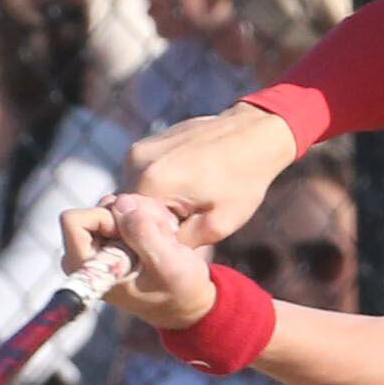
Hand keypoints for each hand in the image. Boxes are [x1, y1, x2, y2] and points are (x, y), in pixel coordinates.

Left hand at [62, 193, 218, 332]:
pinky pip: (127, 208)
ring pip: (116, 204)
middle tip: (159, 235)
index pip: (74, 221)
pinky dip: (148, 215)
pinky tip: (163, 235)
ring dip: (144, 214)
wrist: (186, 302)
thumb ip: (143, 233)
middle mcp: (87, 253)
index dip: (105, 218)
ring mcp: (101, 243)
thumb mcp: (167, 264)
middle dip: (132, 213)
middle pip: (99, 207)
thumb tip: (121, 203)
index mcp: (85, 267)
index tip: (130, 235)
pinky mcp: (115, 236)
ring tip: (165, 238)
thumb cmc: (177, 291)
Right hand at [122, 102, 300, 248]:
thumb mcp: (219, 224)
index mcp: (151, 182)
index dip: (152, 237)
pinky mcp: (147, 143)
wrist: (253, 133)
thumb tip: (157, 251)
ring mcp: (140, 148)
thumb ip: (181, 242)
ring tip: (191, 199)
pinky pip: (144, 176)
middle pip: (132, 208)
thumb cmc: (242, 180)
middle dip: (155, 220)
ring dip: (157, 203)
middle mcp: (136, 162)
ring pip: (137, 193)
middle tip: (189, 219)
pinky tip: (187, 184)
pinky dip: (160, 187)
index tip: (179, 235)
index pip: (130, 225)